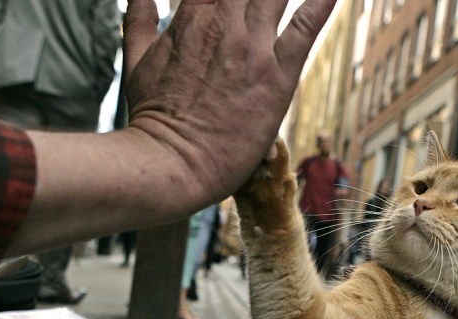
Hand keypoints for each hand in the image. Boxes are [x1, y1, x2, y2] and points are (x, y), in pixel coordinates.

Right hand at [122, 0, 335, 203]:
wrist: (171, 163)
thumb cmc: (152, 117)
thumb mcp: (135, 59)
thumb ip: (139, 18)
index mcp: (192, 16)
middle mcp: (224, 22)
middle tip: (256, 4)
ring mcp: (253, 47)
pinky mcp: (278, 75)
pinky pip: (306, 26)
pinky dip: (322, 4)